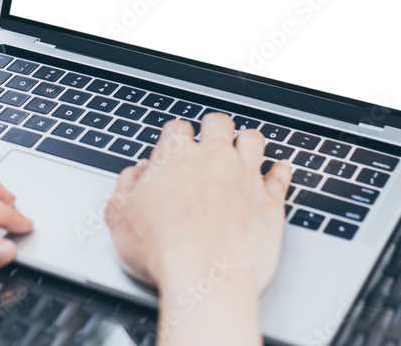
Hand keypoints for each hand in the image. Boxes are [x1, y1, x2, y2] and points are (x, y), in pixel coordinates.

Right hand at [104, 113, 289, 344]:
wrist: (205, 277)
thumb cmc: (163, 251)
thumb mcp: (120, 218)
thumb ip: (125, 188)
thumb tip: (134, 176)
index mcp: (175, 157)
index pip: (177, 128)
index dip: (175, 136)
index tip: (175, 147)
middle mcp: (214, 159)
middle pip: (218, 124)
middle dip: (213, 128)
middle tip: (210, 142)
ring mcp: (246, 177)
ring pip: (253, 140)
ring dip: (247, 142)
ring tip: (243, 150)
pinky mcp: (271, 201)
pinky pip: (281, 175)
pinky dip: (279, 171)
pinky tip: (276, 172)